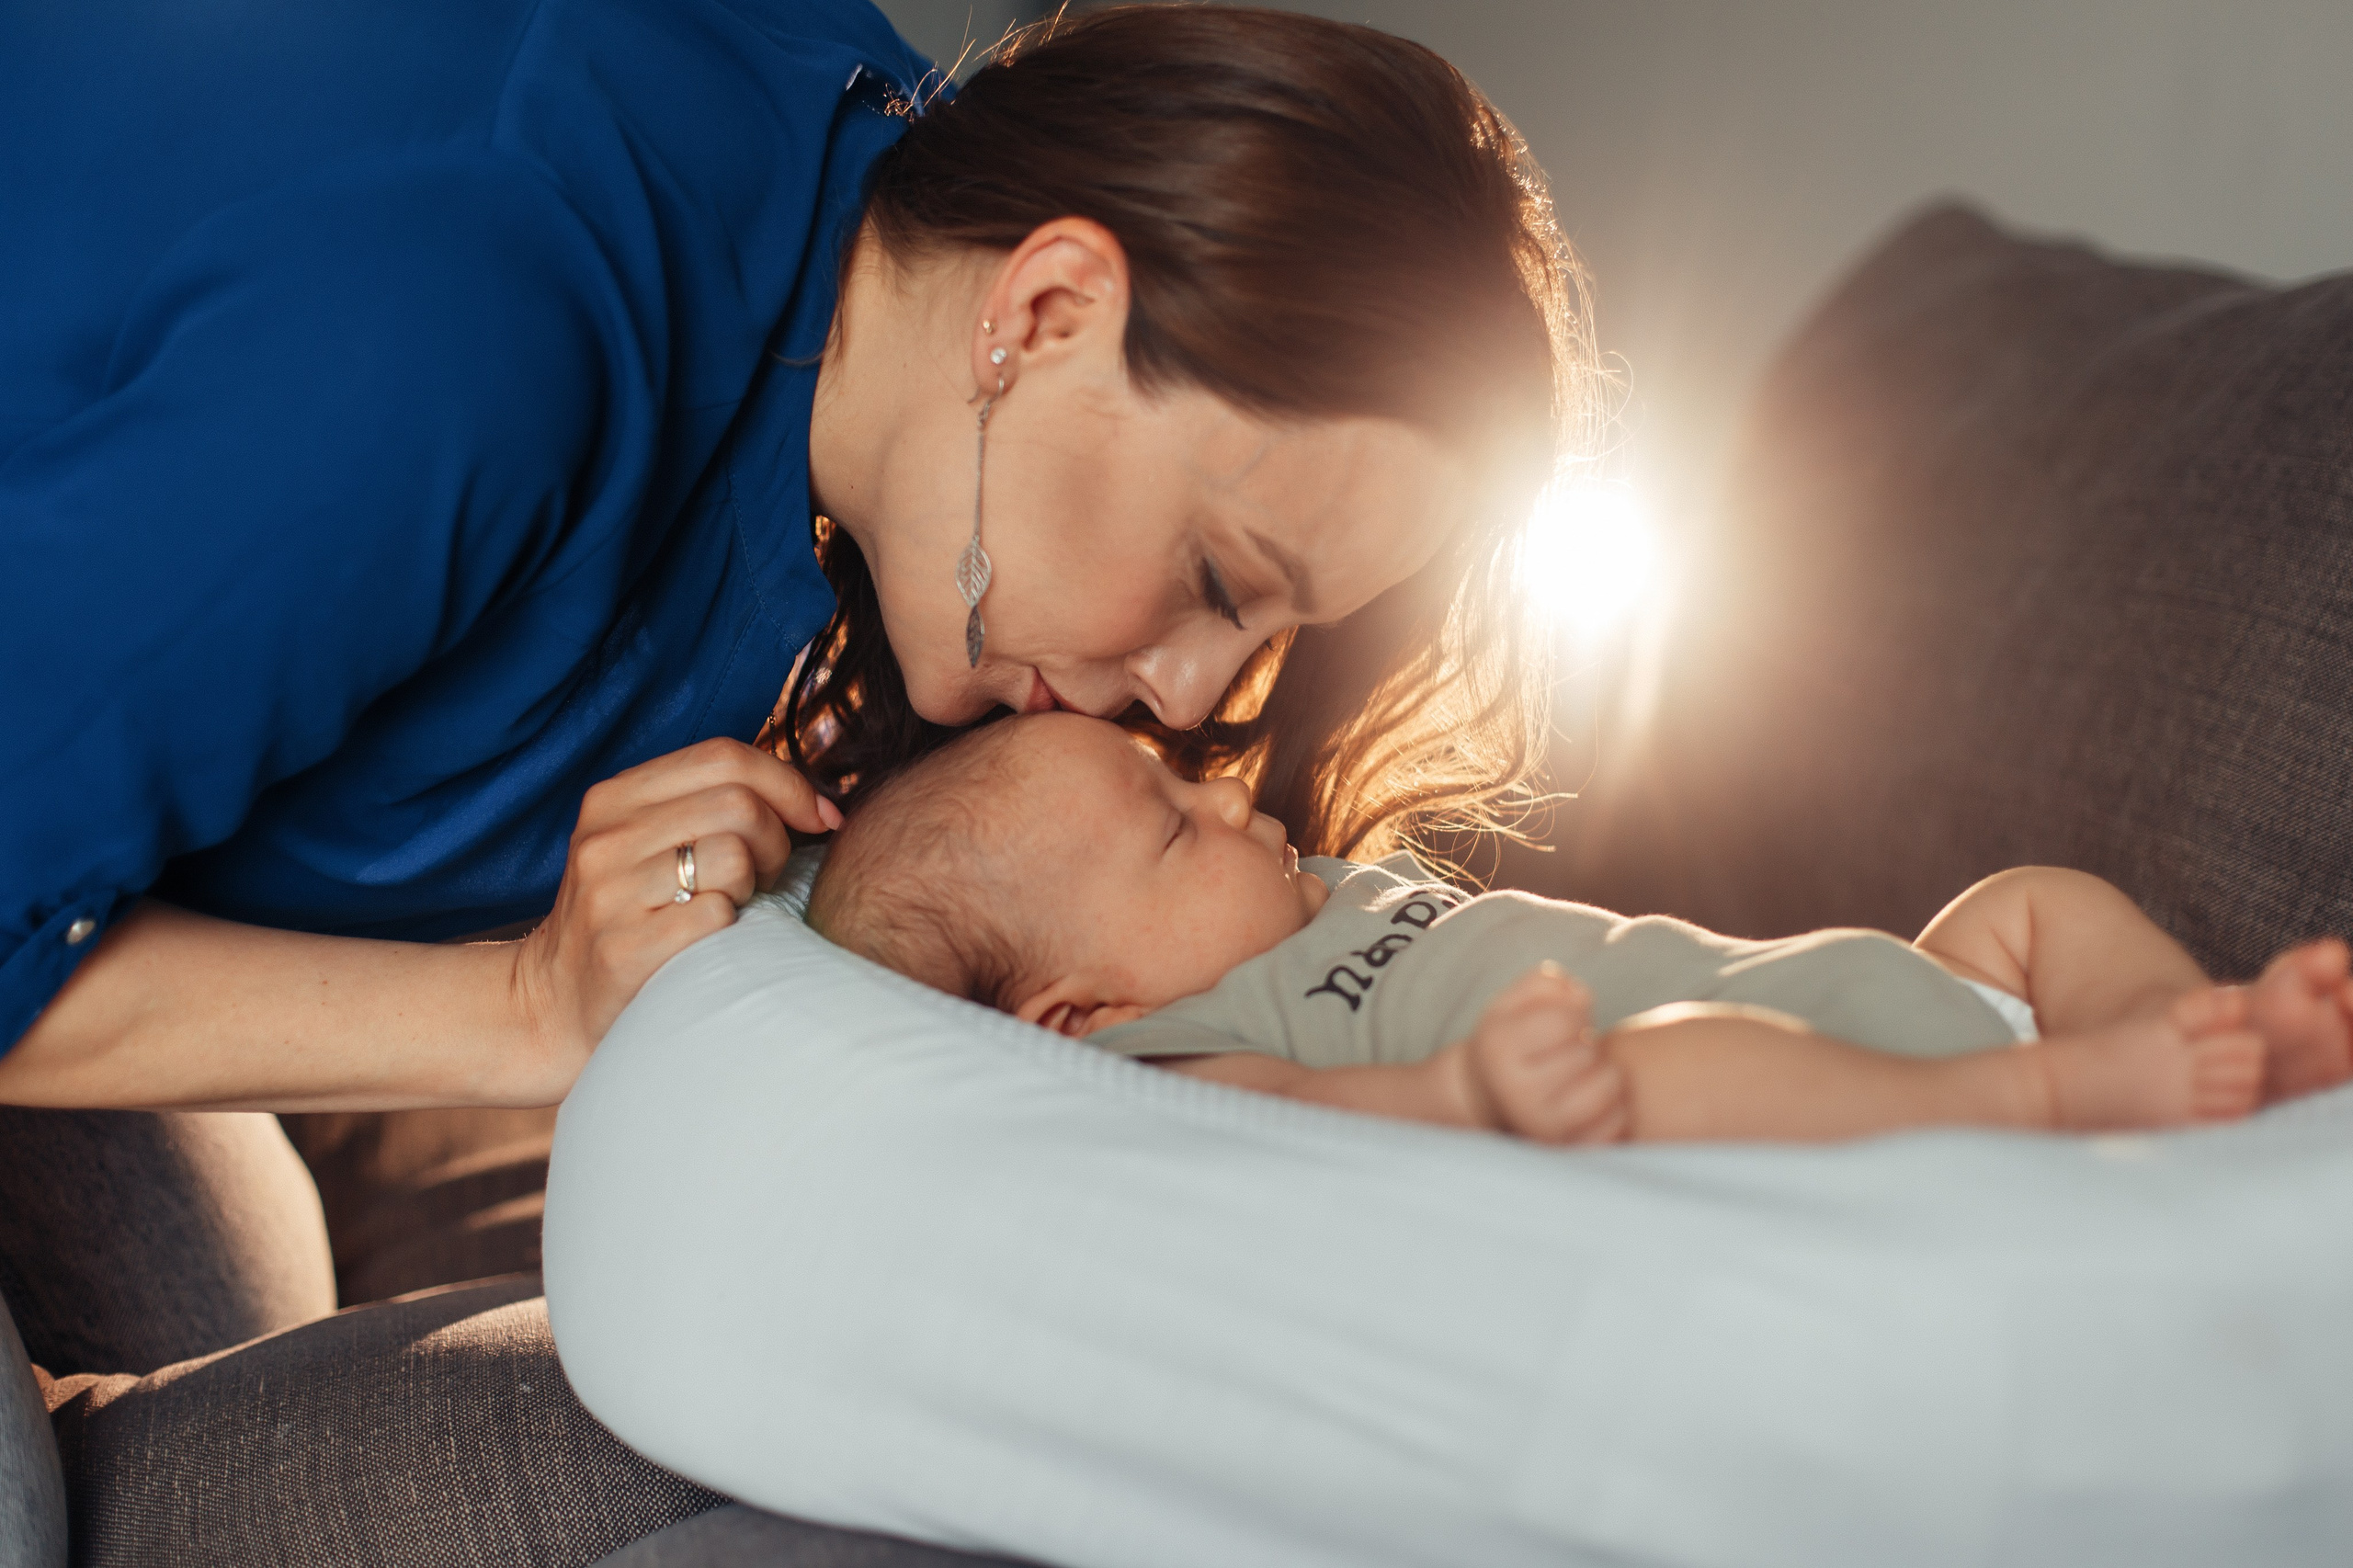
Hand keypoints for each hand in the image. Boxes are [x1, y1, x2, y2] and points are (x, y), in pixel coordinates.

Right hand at [511, 738, 841, 1087]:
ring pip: (734, 856)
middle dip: (777, 840)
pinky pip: (719, 916)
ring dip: (754, 886)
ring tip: (732, 907)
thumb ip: (710, 807)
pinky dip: (733, 929)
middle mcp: (606, 837)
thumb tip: (820, 806)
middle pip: (739, 804)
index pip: (724, 756)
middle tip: (766, 877)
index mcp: (614, 798)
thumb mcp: (647, 844)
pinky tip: (711, 942)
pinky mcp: (625, 948)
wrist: (555, 1004)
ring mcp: (611, 893)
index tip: (819, 817)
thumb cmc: (630, 918)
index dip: (788, 783)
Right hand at [1455, 963, 1627, 1143]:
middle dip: (1586, 1044)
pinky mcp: (1568, 1151)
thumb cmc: (1509, 1043)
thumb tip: (1581, 997)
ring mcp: (1544, 1127)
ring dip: (1605, 1073)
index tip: (1565, 1022)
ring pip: (1608, 1087)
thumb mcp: (1510, 1003)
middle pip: (1586, 1053)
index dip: (1574, 1013)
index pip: (1563, 1019)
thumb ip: (1545, 983)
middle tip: (1570, 1051)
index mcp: (1499, 1049)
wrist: (1487, 1101)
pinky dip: (1616, 1107)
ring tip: (1584, 1073)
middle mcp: (1518, 1092)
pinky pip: (1617, 1123)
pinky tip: (1595, 1100)